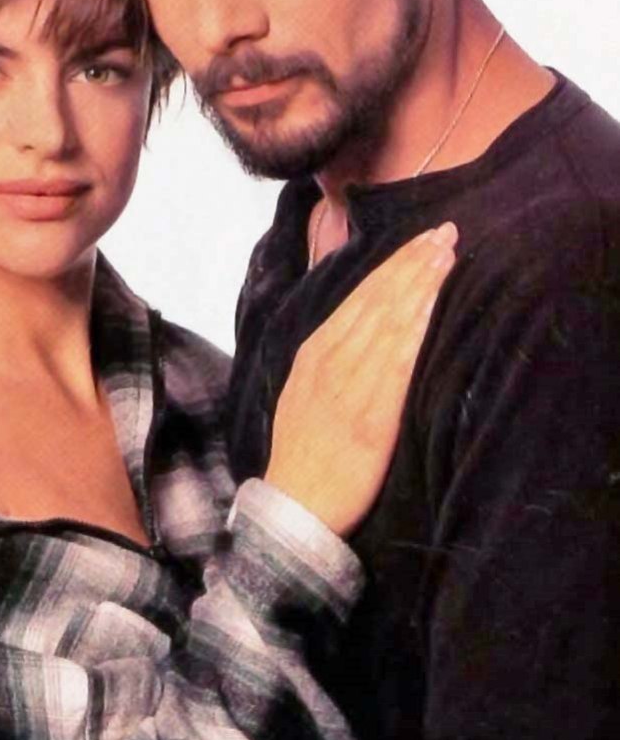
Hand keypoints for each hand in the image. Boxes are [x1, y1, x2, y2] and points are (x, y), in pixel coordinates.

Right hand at [265, 222, 456, 534]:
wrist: (293, 506)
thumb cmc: (304, 452)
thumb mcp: (305, 390)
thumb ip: (331, 355)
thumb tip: (360, 324)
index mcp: (314, 352)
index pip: (360, 296)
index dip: (394, 266)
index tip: (422, 240)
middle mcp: (330, 360)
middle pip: (377, 300)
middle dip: (413, 263)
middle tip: (446, 233)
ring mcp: (349, 386)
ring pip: (387, 321)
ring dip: (420, 284)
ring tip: (447, 256)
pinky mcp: (369, 415)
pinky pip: (395, 363)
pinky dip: (414, 328)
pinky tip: (434, 306)